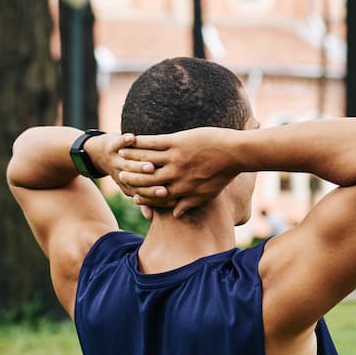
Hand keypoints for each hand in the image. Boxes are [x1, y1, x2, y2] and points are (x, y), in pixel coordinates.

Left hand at [83, 133, 159, 217]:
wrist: (100, 154)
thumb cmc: (127, 172)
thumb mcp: (135, 187)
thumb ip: (147, 200)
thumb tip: (154, 217)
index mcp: (129, 186)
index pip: (141, 192)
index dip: (152, 193)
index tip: (165, 192)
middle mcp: (121, 174)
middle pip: (133, 180)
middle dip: (146, 180)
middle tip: (160, 182)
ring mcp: (117, 160)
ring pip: (126, 164)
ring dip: (138, 165)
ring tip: (150, 165)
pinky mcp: (112, 145)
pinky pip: (117, 143)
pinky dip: (123, 141)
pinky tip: (132, 138)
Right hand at [114, 127, 241, 216]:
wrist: (235, 153)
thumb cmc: (224, 174)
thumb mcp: (208, 194)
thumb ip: (189, 204)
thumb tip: (176, 214)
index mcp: (182, 189)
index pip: (156, 195)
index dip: (143, 196)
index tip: (133, 195)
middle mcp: (175, 176)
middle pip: (146, 179)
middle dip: (131, 178)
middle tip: (119, 175)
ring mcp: (175, 159)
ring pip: (145, 160)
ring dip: (130, 158)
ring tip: (120, 155)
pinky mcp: (177, 142)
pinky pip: (152, 143)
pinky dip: (139, 142)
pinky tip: (131, 139)